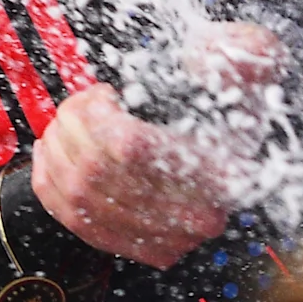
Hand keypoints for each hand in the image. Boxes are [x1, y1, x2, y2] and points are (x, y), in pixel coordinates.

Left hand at [31, 23, 279, 266]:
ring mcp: (172, 240)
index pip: (131, 147)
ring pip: (80, 199)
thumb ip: (240, 51)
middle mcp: (200, 215)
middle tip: (78, 104)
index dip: (97, 115)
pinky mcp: (147, 250)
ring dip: (57, 152)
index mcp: (226, 167)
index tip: (105, 94)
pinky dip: (52, 186)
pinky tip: (53, 156)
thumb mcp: (250, 64)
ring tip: (65, 124)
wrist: (240, 147)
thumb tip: (202, 59)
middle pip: (97, 173)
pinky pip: (78, 223)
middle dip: (71, 128)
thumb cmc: (236, 102)